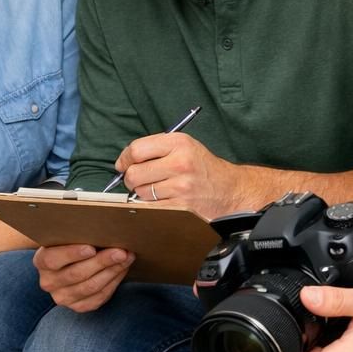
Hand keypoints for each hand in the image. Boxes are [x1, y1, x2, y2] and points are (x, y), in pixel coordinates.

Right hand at [34, 243, 133, 312]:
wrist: (69, 265)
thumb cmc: (71, 245)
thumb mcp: (67, 238)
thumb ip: (78, 235)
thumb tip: (104, 230)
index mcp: (41, 261)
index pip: (53, 259)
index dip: (72, 254)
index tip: (91, 248)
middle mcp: (48, 282)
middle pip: (77, 273)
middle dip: (102, 261)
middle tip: (121, 251)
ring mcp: (62, 297)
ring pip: (91, 286)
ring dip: (112, 271)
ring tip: (127, 258)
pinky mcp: (78, 307)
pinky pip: (99, 297)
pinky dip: (113, 282)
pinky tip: (122, 270)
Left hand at [114, 133, 247, 219]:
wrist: (229, 190)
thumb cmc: (202, 167)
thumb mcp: (185, 146)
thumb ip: (155, 148)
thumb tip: (124, 162)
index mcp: (179, 143)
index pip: (136, 150)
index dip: (124, 159)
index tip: (123, 165)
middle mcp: (180, 163)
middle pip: (134, 173)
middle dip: (132, 179)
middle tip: (140, 180)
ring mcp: (181, 186)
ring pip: (140, 192)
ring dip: (143, 194)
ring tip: (158, 190)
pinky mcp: (181, 207)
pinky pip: (151, 207)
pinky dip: (151, 206)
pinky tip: (161, 200)